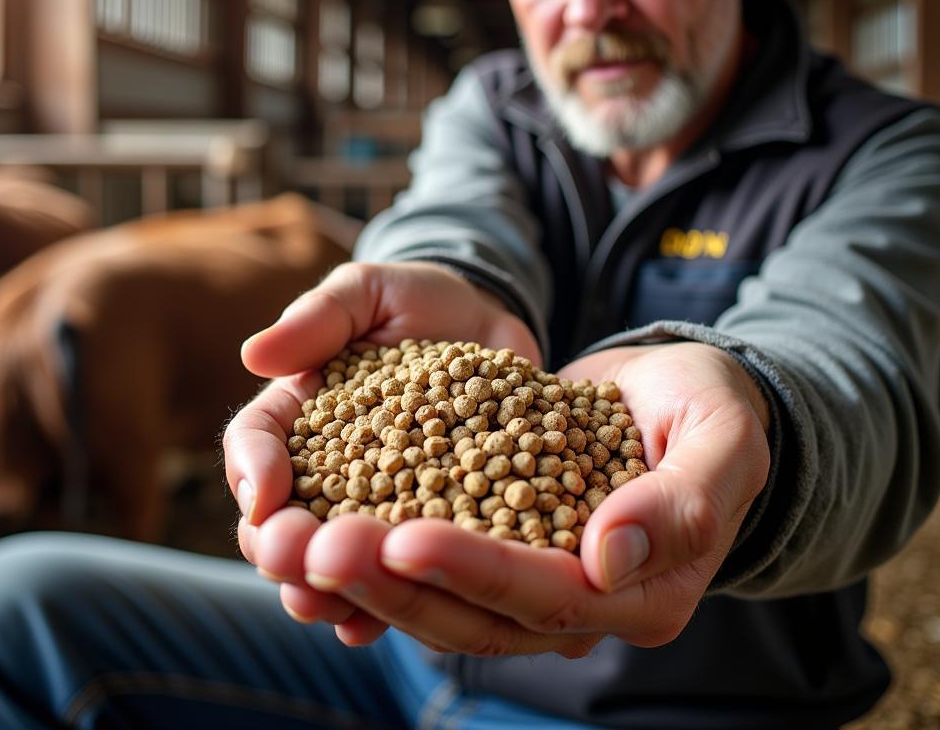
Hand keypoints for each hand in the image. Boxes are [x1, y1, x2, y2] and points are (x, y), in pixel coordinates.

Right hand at [222, 259, 540, 643]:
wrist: (486, 318)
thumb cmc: (415, 299)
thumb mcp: (367, 292)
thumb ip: (319, 317)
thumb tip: (252, 354)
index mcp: (300, 411)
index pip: (255, 444)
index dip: (250, 472)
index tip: (263, 499)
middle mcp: (328, 467)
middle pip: (284, 518)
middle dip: (282, 546)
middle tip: (294, 564)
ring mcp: (379, 502)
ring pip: (336, 558)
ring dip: (327, 588)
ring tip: (332, 609)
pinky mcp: (433, 523)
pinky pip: (405, 570)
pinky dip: (388, 603)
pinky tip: (379, 627)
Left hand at [250, 340, 769, 656]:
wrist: (685, 397)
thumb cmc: (713, 409)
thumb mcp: (720, 436)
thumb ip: (685, 500)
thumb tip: (610, 558)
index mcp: (642, 593)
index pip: (545, 595)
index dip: (473, 570)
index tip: (401, 537)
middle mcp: (581, 605)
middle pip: (474, 612)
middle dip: (390, 582)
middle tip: (313, 549)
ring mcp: (535, 580)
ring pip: (439, 597)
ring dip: (363, 573)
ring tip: (291, 543)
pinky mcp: (501, 544)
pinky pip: (431, 558)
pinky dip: (377, 549)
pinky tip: (316, 522)